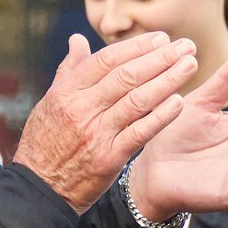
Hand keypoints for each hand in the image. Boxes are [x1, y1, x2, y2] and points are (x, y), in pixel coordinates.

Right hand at [14, 33, 199, 212]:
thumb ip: (68, 70)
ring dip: (167, 80)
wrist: (38, 189)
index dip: (136, 47)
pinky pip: (139, 132)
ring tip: (189, 65)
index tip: (162, 38)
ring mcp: (96, 133)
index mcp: (67, 91)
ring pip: (137, 100)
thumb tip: (77, 39)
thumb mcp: (50, 102)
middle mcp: (82, 108)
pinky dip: (160, 116)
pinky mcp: (109, 157)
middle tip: (186, 46)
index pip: (106, 60)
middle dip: (160, 57)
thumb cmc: (44, 142)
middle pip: (126, 76)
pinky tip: (180, 102)